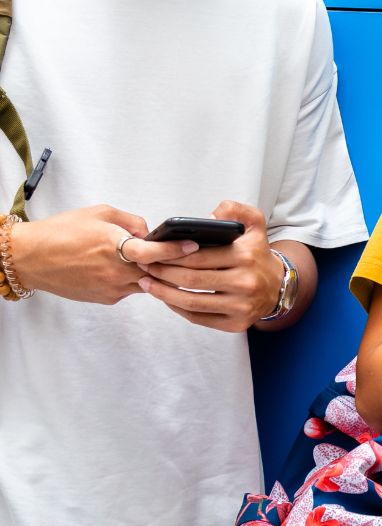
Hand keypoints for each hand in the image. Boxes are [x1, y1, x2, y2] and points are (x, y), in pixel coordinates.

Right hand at [10, 205, 195, 303]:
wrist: (31, 258)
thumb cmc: (62, 231)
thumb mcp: (99, 213)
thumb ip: (131, 222)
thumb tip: (152, 234)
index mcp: (112, 246)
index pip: (152, 252)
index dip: (175, 250)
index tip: (192, 246)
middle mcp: (115, 271)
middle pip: (157, 271)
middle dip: (170, 263)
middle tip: (183, 254)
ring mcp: (113, 288)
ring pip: (147, 282)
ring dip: (153, 272)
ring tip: (148, 258)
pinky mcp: (108, 298)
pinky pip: (131, 289)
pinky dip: (135, 279)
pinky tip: (123, 268)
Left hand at [138, 201, 283, 331]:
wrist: (279, 286)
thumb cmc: (258, 254)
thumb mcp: (255, 223)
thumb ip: (234, 209)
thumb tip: (207, 217)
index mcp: (245, 256)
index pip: (198, 256)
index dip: (170, 255)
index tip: (152, 252)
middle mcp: (245, 283)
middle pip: (191, 280)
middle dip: (162, 273)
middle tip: (145, 266)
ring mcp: (241, 306)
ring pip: (192, 301)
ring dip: (164, 293)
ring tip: (148, 283)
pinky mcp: (236, 324)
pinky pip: (199, 318)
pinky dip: (178, 309)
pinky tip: (166, 298)